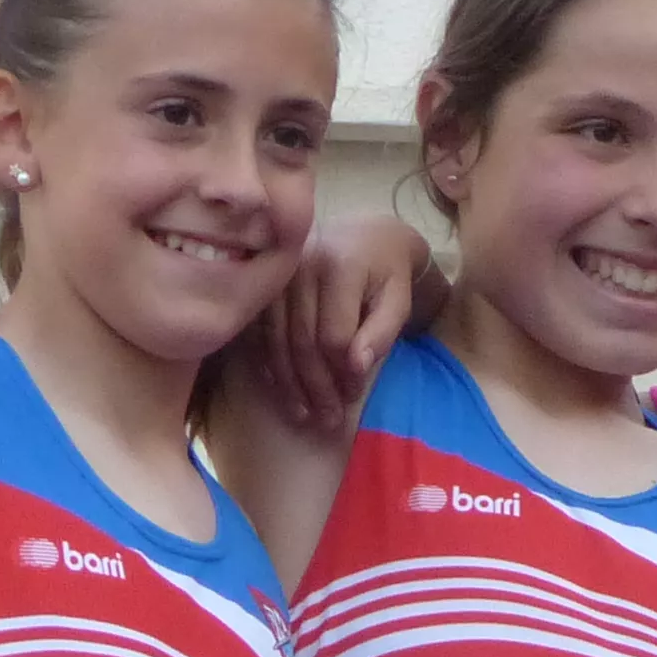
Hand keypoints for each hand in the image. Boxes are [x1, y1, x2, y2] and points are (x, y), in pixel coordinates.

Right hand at [273, 215, 442, 429]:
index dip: (343, 372)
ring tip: (304, 415)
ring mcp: (276, 275)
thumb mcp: (398, 299)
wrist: (364, 236)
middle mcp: (301, 265)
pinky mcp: (263, 286)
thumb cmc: (386, 273)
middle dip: (315, 386)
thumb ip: (382, 332)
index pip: (334, 334)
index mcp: (340, 265)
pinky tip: (280, 389)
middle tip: (327, 420)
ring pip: (276, 340)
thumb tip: (355, 367)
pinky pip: (258, 332)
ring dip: (289, 383)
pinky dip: (269, 364)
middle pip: (302, 340)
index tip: (353, 396)